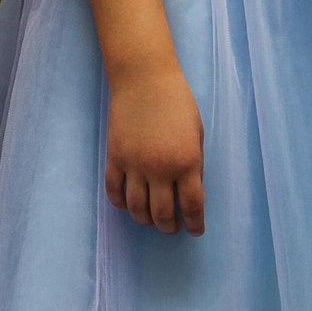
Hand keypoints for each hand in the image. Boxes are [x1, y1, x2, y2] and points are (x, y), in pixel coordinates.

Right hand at [105, 65, 204, 235]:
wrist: (144, 80)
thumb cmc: (177, 103)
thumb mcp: (197, 135)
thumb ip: (194, 166)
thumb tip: (188, 193)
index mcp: (187, 162)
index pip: (192, 206)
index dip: (194, 224)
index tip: (195, 230)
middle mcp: (160, 169)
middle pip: (162, 213)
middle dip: (169, 227)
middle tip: (173, 228)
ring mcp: (134, 165)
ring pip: (137, 208)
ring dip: (146, 220)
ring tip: (152, 220)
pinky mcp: (115, 158)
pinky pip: (114, 192)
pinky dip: (121, 205)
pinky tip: (129, 206)